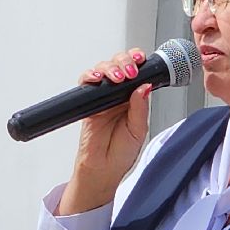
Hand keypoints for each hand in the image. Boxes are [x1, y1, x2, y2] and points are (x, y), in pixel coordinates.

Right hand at [58, 49, 152, 215]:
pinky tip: (97, 79)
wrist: (103, 170)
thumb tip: (144, 86)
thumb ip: (140, 108)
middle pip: (118, 64)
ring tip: (118, 77)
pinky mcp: (87, 103)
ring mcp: (102, 97)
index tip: (142, 59)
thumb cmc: (121, 154)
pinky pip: (85, 83)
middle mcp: (117, 95)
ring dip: (110, 67)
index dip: (137, 61)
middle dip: (124, 60)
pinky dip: (89, 76)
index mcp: (133, 99)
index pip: (136, 72)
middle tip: (130, 71)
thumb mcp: (138, 130)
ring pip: (103, 69)